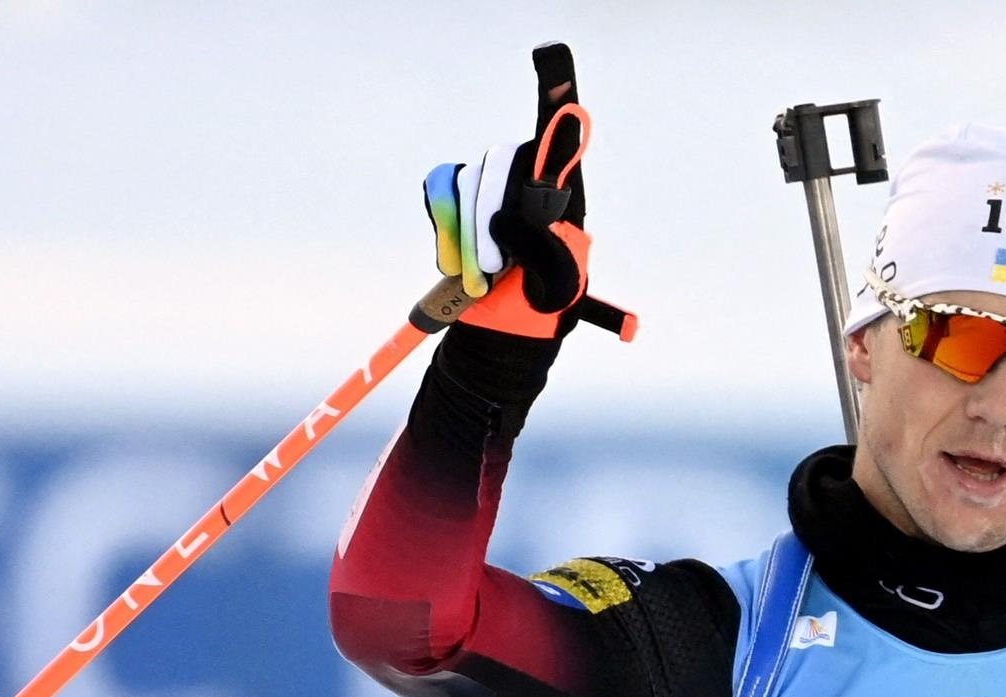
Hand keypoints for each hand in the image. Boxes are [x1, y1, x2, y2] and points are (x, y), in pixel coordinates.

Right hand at [422, 43, 633, 339]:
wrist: (504, 335)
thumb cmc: (543, 312)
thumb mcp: (559, 289)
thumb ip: (546, 252)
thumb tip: (509, 218)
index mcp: (565, 199)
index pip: (563, 139)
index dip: (557, 95)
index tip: (551, 53)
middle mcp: (528, 184)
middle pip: (503, 163)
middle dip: (492, 219)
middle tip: (497, 270)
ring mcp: (490, 193)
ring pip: (468, 182)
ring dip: (468, 236)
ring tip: (483, 277)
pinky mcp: (457, 204)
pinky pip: (441, 188)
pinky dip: (443, 225)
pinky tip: (456, 261)